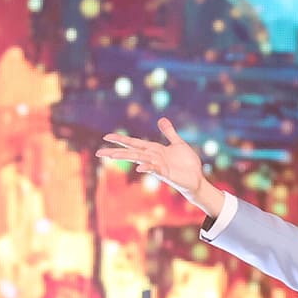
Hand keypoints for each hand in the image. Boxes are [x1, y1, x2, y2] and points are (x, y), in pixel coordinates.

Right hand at [96, 117, 221, 216]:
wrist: (198, 178)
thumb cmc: (188, 164)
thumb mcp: (178, 144)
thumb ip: (169, 133)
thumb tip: (161, 119)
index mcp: (155, 150)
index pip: (134, 143)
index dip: (121, 140)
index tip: (107, 136)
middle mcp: (153, 158)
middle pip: (132, 152)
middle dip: (116, 151)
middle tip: (99, 152)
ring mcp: (159, 166)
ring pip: (139, 160)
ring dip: (126, 157)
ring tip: (112, 156)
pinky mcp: (166, 174)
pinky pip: (155, 170)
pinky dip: (148, 168)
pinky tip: (139, 167)